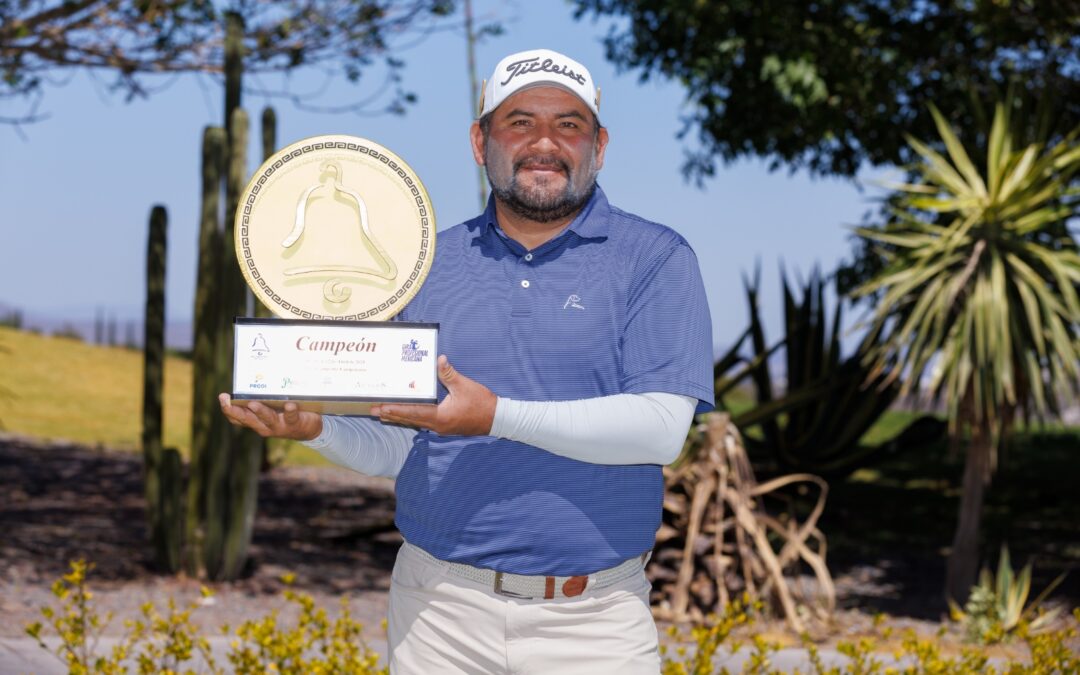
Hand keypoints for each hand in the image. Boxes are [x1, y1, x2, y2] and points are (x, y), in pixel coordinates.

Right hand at [218, 394, 322, 440]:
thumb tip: (255, 373)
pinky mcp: (294, 424)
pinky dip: (290, 411)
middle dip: (236, 410)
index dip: (228, 409)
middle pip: (247, 419)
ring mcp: (279, 426)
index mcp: (256, 420)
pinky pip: (291, 417)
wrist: (308, 429)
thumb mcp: (271, 405)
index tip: (222, 397)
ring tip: (253, 403)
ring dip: (260, 411)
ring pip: (268, 419)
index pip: (237, 417)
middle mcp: (264, 425)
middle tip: (227, 401)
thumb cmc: (285, 413)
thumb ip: (262, 396)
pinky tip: (290, 404)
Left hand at [371, 355, 495, 435]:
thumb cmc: (482, 404)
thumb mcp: (465, 386)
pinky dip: (410, 417)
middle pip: (409, 419)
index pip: (412, 413)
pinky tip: (404, 414)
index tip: (381, 407)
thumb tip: (439, 359)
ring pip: (414, 422)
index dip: (395, 409)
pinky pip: (422, 421)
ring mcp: (440, 427)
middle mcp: (436, 425)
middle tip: (373, 409)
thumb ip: (449, 374)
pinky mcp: (444, 425)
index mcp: (439, 417)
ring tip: (382, 413)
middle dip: (391, 414)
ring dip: (398, 417)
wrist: (497, 419)